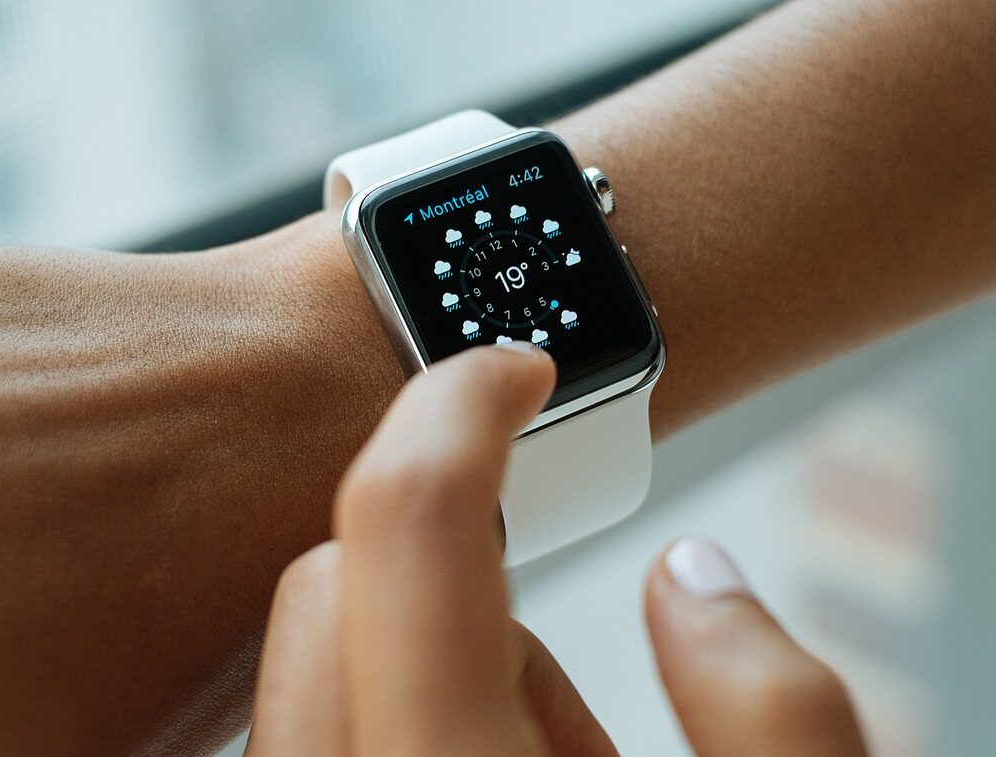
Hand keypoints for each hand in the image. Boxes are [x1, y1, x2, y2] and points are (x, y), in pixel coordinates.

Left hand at [245, 345, 868, 755]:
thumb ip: (778, 716)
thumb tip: (694, 581)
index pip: (406, 515)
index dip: (464, 402)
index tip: (513, 368)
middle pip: (331, 577)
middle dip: (448, 570)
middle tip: (546, 656)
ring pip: (308, 657)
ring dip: (426, 658)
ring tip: (534, 738)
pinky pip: (309, 721)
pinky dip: (390, 708)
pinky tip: (481, 755)